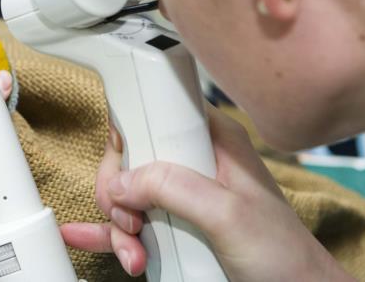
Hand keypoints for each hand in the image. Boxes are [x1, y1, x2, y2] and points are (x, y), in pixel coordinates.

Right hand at [61, 107, 352, 281]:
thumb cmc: (284, 256)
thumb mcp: (229, 215)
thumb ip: (174, 187)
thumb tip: (121, 181)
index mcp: (212, 140)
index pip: (155, 108)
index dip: (130, 130)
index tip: (121, 160)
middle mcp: (193, 163)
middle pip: (129, 157)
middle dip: (118, 191)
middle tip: (132, 221)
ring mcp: (180, 197)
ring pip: (125, 195)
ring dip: (117, 225)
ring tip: (134, 254)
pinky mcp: (172, 228)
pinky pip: (126, 223)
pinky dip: (103, 231)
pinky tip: (80, 234)